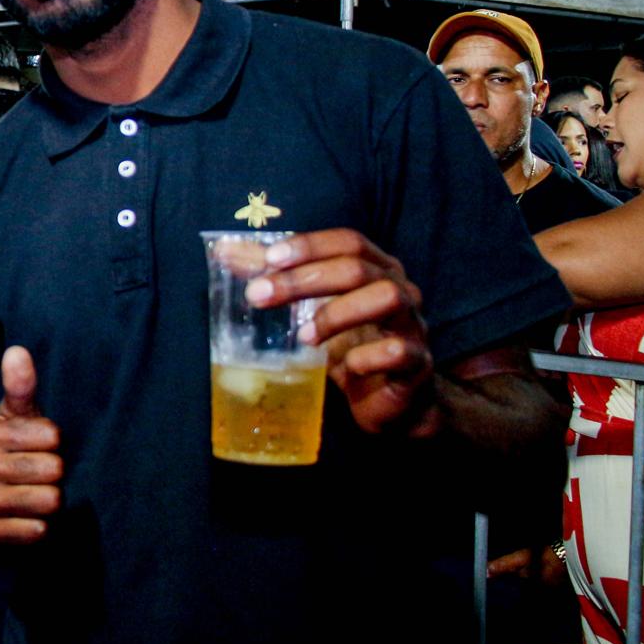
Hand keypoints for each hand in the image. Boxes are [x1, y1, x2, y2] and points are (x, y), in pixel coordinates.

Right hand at [0, 346, 63, 542]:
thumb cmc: (7, 447)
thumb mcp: (14, 415)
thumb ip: (20, 386)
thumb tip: (17, 350)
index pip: (52, 436)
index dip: (55, 442)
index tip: (41, 444)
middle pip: (53, 470)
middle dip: (55, 474)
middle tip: (41, 473)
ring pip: (47, 502)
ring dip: (51, 500)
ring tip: (38, 494)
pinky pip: (34, 531)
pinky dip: (40, 527)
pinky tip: (31, 518)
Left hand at [248, 229, 438, 435]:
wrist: (391, 401)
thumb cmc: (349, 346)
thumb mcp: (312, 309)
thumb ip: (276, 278)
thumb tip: (226, 252)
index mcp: (377, 269)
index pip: (348, 242)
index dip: (310, 245)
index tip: (268, 258)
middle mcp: (400, 289)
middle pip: (357, 268)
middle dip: (303, 279)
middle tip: (259, 296)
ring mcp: (413, 325)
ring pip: (386, 297)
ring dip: (337, 312)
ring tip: (303, 336)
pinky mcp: (417, 363)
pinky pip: (400, 351)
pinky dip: (368, 356)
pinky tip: (344, 366)